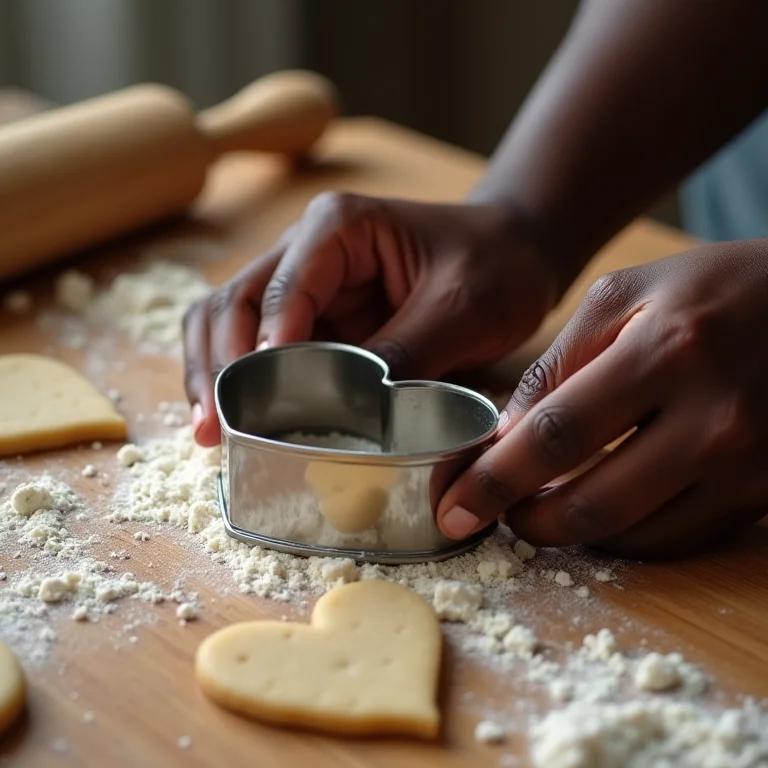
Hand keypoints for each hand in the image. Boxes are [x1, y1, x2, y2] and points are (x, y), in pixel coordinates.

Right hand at [183, 192, 561, 445]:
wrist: (514, 257)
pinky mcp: (313, 320)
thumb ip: (403, 354)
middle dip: (218, 367)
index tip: (260, 402)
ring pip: (227, 324)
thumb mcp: (462, 309)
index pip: (279, 289)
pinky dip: (240, 383)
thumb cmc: (495, 265)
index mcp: (337, 228)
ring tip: (210, 432)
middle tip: (215, 427)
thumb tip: (347, 411)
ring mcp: (304, 286)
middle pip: (231, 304)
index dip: (260, 348)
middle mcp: (305, 249)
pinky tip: (235, 421)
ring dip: (214, 376)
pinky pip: (256, 348)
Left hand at [438, 240, 767, 558]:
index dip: (495, 479)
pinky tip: (594, 508)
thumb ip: (558, 363)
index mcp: (668, 351)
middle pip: (593, 503)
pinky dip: (620, 535)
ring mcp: (745, 465)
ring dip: (569, 531)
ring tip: (536, 506)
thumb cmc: (711, 290)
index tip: (452, 505)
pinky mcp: (762, 494)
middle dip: (525, 520)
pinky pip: (674, 540)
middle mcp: (713, 418)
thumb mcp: (624, 295)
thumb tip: (502, 435)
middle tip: (492, 512)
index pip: (557, 435)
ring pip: (632, 535)